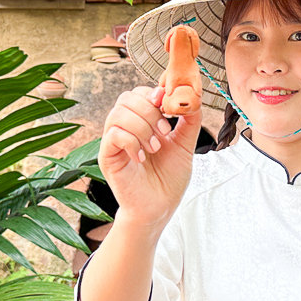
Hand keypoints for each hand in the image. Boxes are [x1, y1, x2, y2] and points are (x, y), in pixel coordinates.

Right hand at [98, 85, 200, 227]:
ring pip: (119, 113)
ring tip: (154, 148)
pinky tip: (142, 157)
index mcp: (142, 122)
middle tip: (165, 132)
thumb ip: (189, 120)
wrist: (159, 208)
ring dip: (142, 128)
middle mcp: (125, 128)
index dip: (154, 95)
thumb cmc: (169, 179)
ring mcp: (114, 141)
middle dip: (150, 111)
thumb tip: (193, 96)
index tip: (169, 110)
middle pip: (127, 97)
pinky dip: (132, 142)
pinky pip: (113, 134)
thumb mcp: (185, 145)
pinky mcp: (107, 156)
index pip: (139, 93)